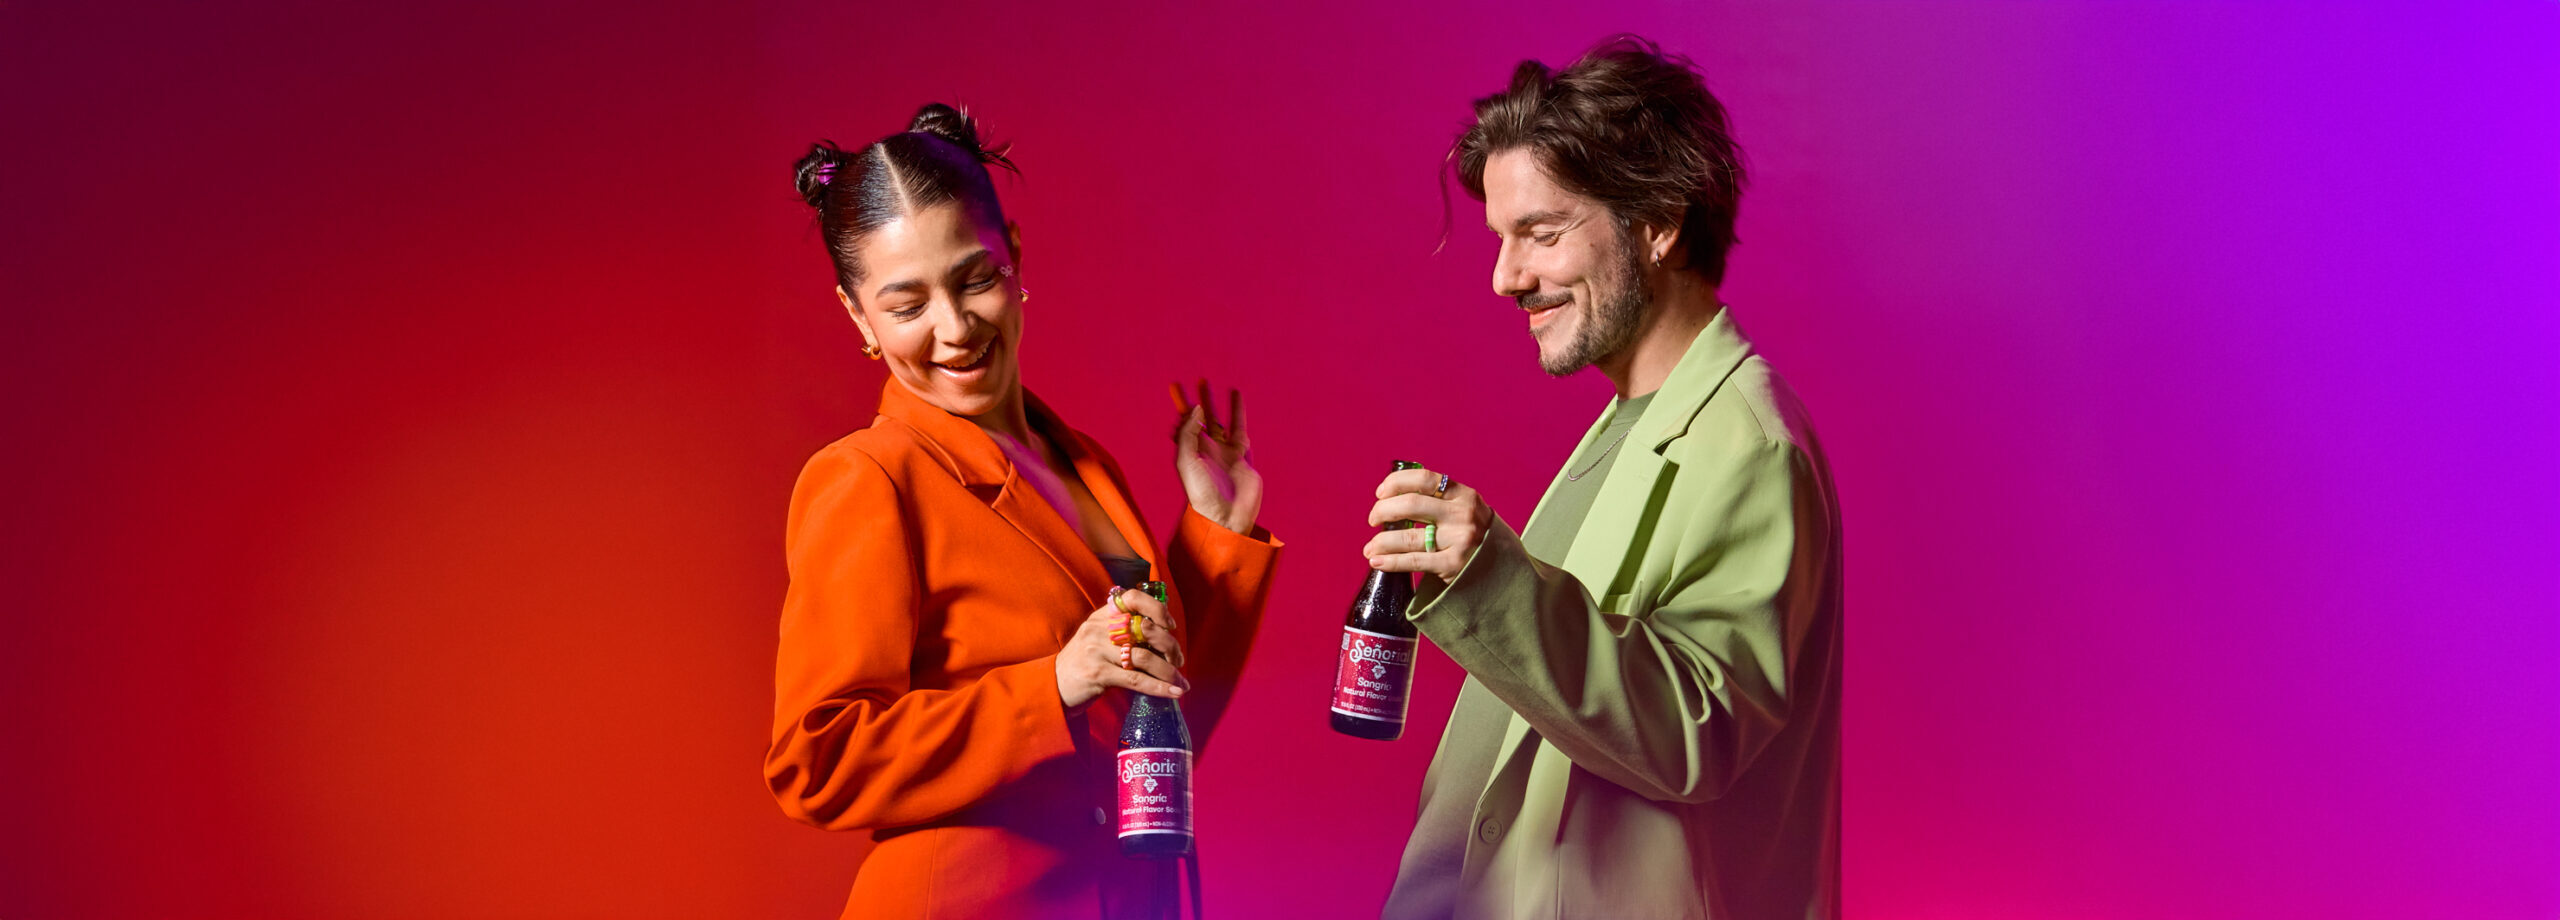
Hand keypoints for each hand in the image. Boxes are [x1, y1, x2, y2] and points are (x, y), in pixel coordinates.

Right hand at [1056, 589, 1188, 708]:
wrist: (1054, 685)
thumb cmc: (1085, 662)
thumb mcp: (1099, 637)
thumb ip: (1124, 630)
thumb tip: (1164, 636)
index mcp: (1103, 615)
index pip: (1133, 597)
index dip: (1157, 608)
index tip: (1171, 624)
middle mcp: (1100, 628)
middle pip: (1145, 629)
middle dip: (1170, 646)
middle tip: (1179, 661)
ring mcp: (1097, 650)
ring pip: (1145, 657)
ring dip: (1169, 671)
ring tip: (1181, 682)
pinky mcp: (1099, 673)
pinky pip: (1137, 680)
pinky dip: (1159, 687)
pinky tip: (1175, 691)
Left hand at [1170, 378, 1261, 533]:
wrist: (1226, 514)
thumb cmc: (1201, 492)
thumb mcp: (1186, 460)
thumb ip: (1189, 433)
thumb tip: (1197, 409)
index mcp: (1189, 453)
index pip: (1182, 424)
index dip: (1180, 406)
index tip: (1176, 387)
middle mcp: (1206, 451)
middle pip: (1200, 419)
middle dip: (1197, 401)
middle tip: (1197, 380)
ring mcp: (1224, 452)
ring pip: (1219, 420)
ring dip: (1215, 402)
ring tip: (1213, 385)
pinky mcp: (1241, 455)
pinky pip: (1239, 428)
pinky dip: (1238, 411)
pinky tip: (1236, 395)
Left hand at [1362, 465, 1493, 583]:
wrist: (1504, 570)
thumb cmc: (1477, 536)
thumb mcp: (1467, 510)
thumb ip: (1440, 500)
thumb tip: (1395, 496)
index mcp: (1464, 495)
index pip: (1424, 479)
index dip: (1396, 482)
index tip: (1380, 493)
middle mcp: (1463, 515)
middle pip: (1411, 505)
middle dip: (1382, 511)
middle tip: (1373, 520)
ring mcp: (1459, 540)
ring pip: (1407, 537)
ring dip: (1380, 541)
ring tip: (1370, 548)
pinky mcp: (1453, 566)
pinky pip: (1412, 561)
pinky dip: (1389, 561)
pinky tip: (1377, 561)